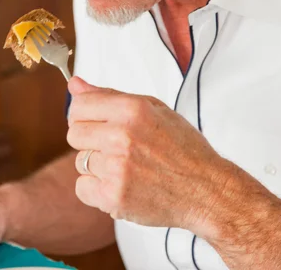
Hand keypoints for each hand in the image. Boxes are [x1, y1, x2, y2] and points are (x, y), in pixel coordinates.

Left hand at [67, 77, 228, 233]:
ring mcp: (116, 167)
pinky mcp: (114, 196)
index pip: (78, 105)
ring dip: (97, 166)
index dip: (84, 114)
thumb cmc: (183, 148)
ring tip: (125, 167)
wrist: (206, 190)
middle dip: (89, 140)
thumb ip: (109, 95)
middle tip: (114, 147)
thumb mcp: (152, 108)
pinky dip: (97, 190)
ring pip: (80, 162)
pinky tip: (120, 184)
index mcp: (131, 109)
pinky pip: (82, 188)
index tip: (94, 122)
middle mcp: (121, 135)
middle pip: (74, 134)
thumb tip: (75, 84)